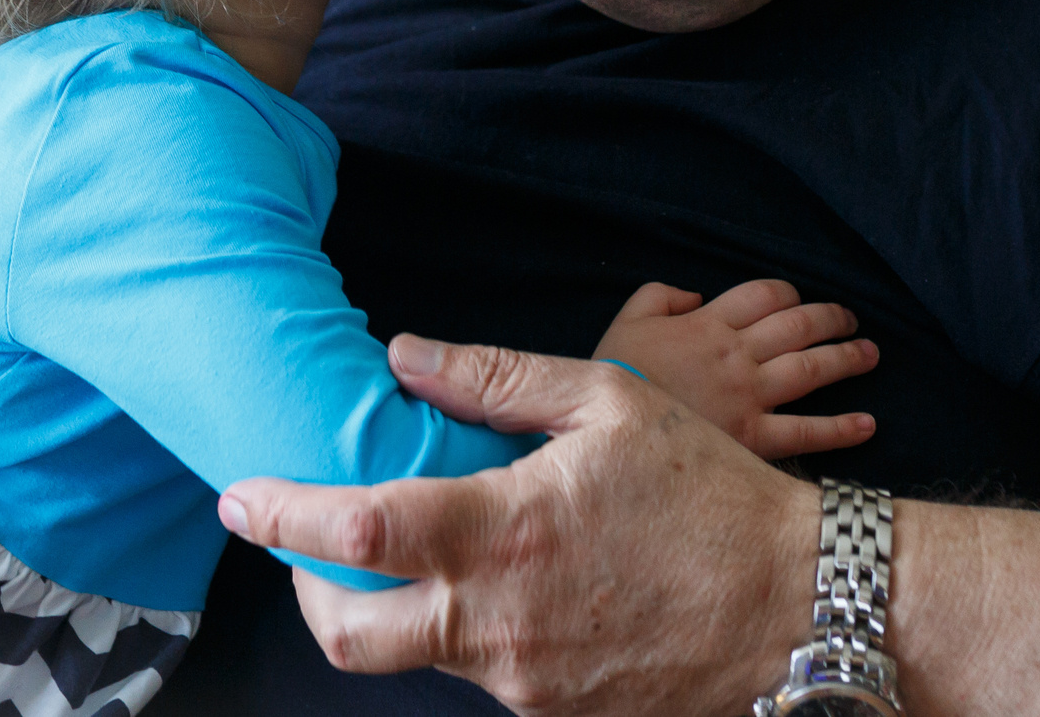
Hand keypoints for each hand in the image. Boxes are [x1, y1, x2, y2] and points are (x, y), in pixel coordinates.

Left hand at [218, 335, 822, 716]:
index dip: (282, 517)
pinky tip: (519, 587)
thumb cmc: (707, 492)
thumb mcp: (608, 403)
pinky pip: (485, 675)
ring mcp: (523, 684)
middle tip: (313, 550)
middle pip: (350, 637)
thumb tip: (405, 355)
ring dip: (403, 607)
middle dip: (309, 594)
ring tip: (441, 549)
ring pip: (418, 657)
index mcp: (502, 534)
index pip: (355, 533)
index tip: (240, 498)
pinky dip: (474, 630)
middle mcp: (496, 624)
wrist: (799, 606)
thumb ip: (496, 379)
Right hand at [595, 279, 876, 458]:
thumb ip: (660, 295)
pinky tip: (868, 424)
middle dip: (831, 319)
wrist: (610, 431)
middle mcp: (738, 354)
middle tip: (850, 320)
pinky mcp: (755, 438)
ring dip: (846, 359)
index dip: (788, 293)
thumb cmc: (615, 376)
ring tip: (870, 354)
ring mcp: (750, 395)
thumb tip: (695, 294)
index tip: (799, 299)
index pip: (763, 296)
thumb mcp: (627, 320)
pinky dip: (841, 429)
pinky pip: (807, 431)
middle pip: (798, 326)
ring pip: (811, 370)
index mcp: (709, 324)